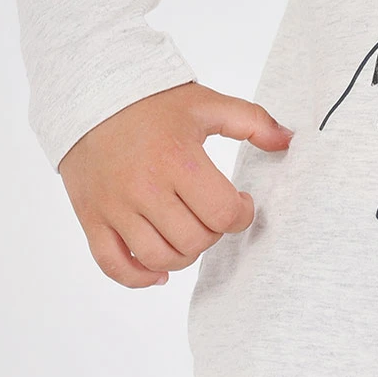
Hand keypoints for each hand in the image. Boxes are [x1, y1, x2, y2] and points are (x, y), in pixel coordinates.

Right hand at [58, 81, 292, 288]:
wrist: (88, 98)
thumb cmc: (150, 103)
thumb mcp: (206, 104)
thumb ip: (252, 122)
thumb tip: (289, 141)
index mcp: (177, 160)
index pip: (222, 213)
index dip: (242, 214)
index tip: (240, 203)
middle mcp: (144, 188)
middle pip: (193, 240)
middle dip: (213, 233)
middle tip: (211, 214)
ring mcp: (115, 207)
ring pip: (158, 258)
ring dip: (183, 255)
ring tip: (188, 234)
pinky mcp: (92, 219)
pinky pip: (114, 266)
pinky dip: (139, 278)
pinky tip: (158, 272)